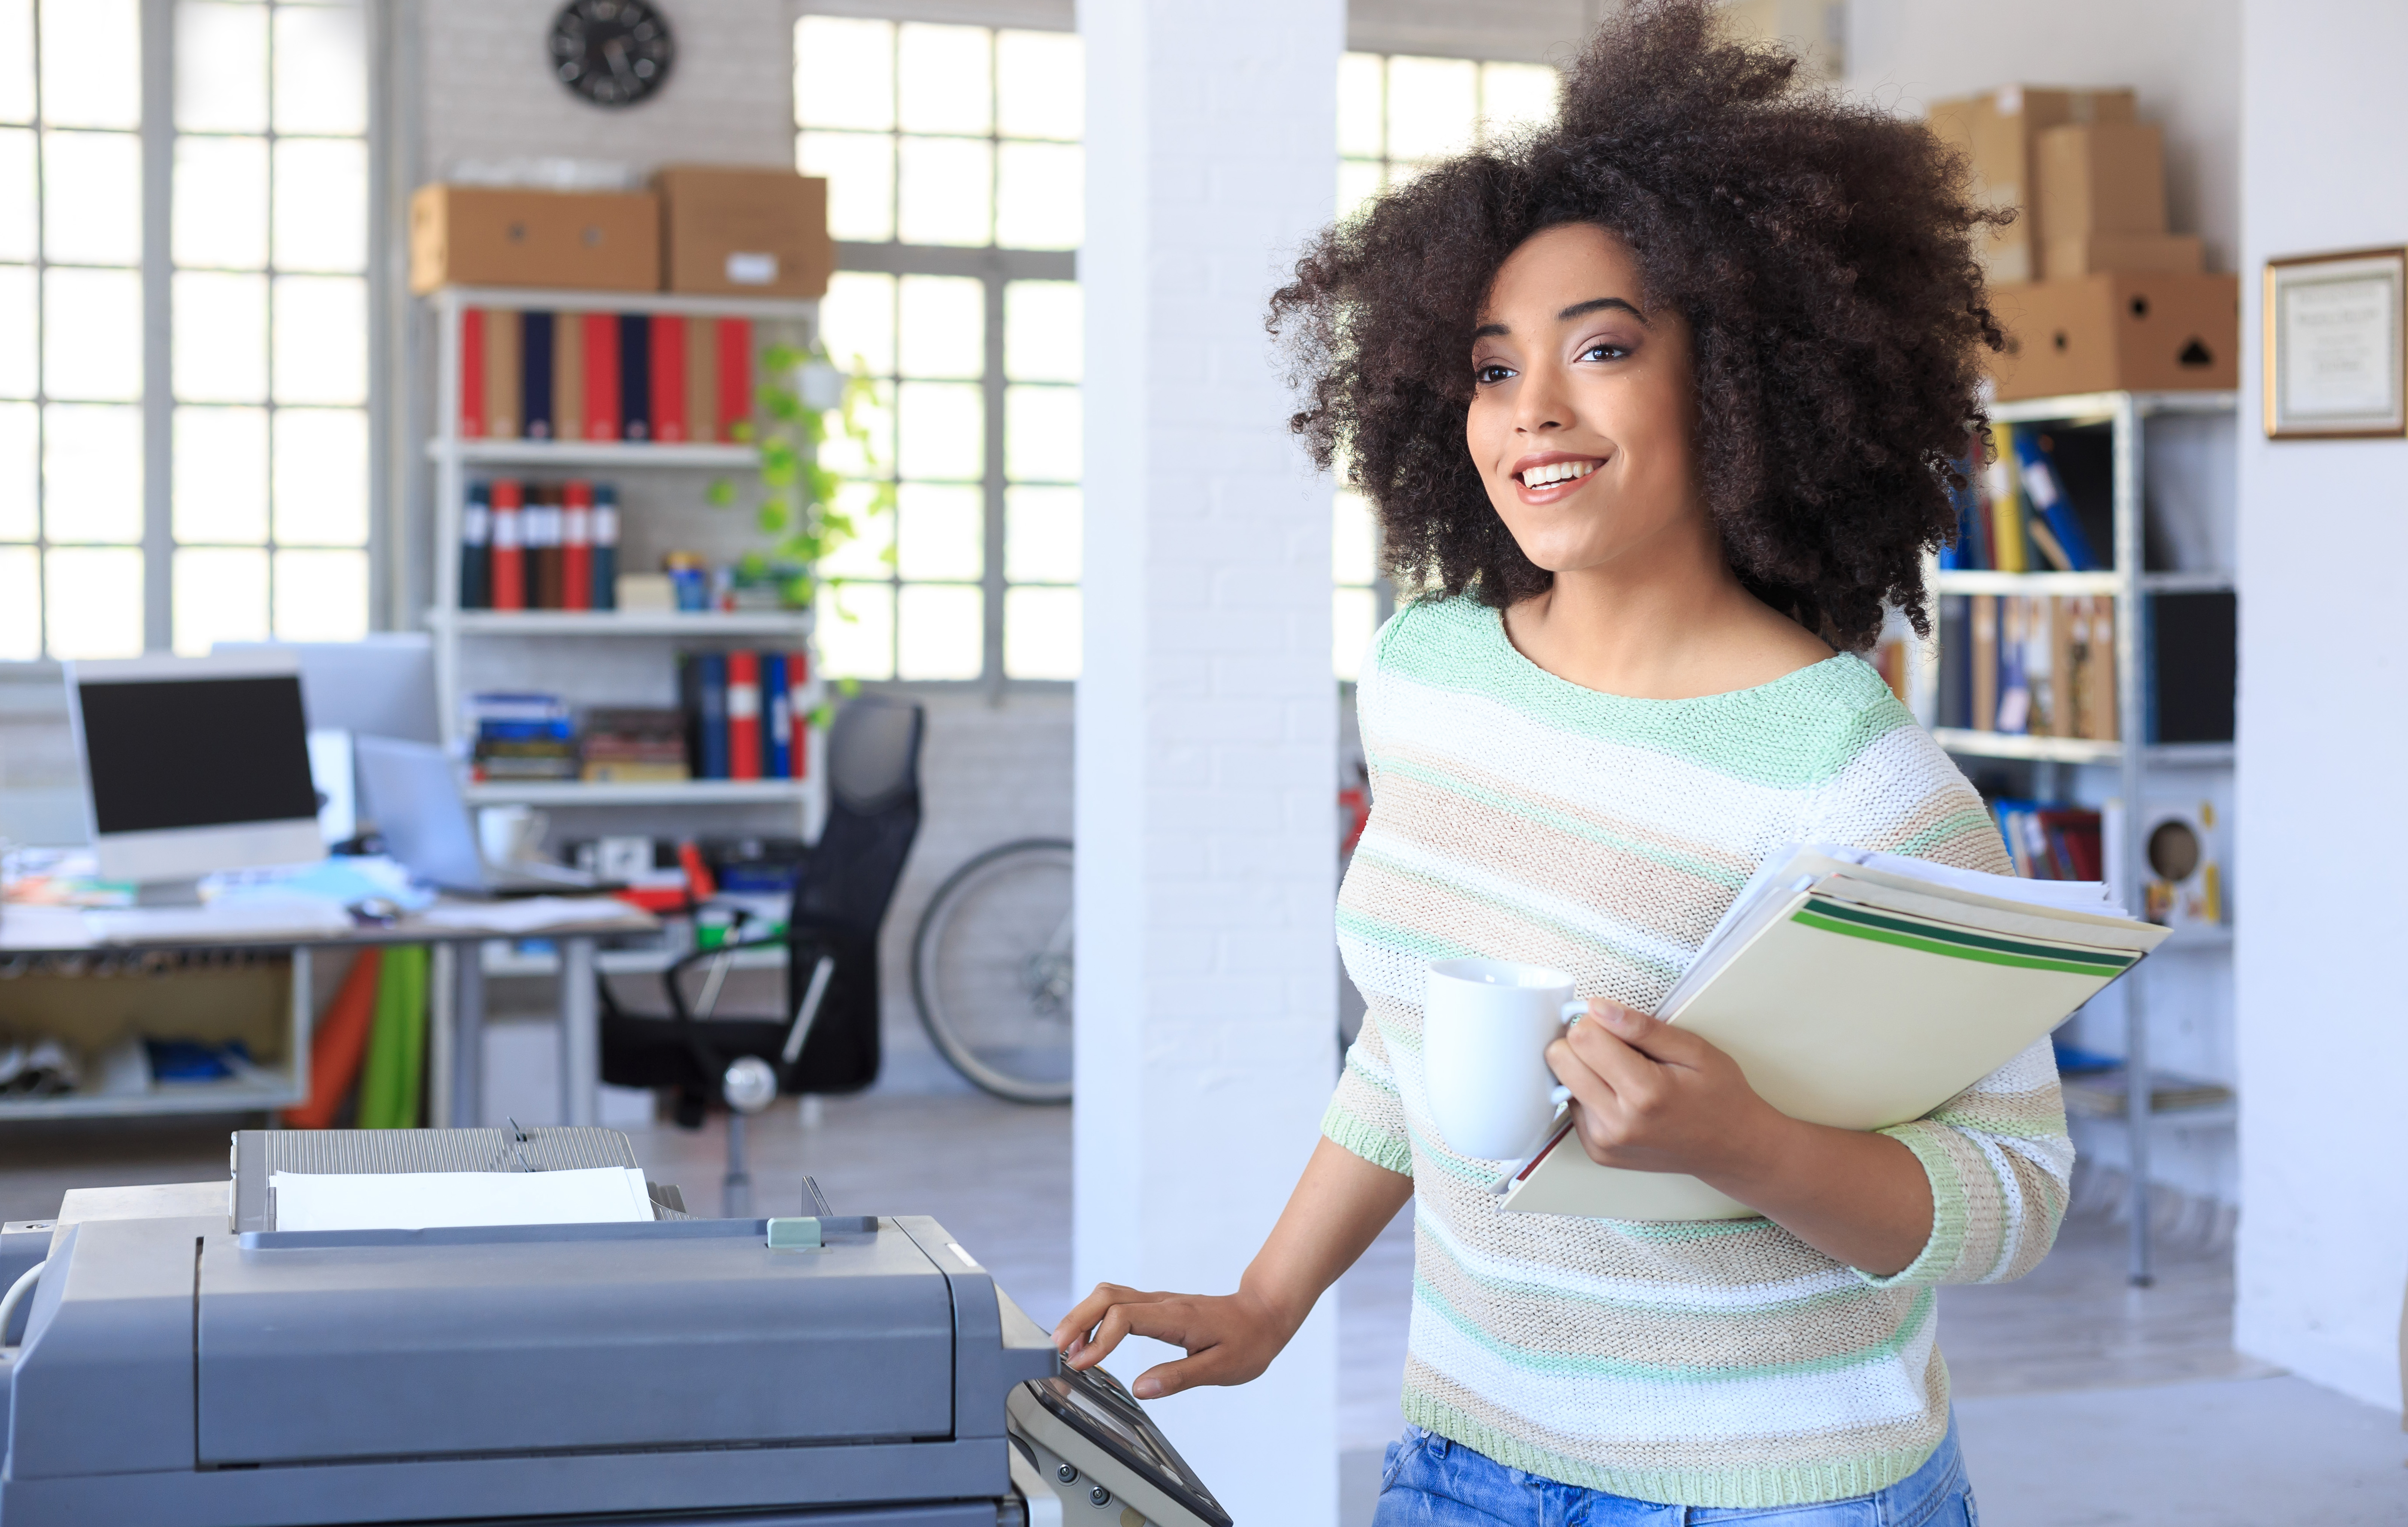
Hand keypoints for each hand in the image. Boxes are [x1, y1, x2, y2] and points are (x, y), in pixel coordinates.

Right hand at [1051, 1283, 1296, 1399]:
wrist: (1264, 1312)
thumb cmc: (1248, 1341)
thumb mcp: (1221, 1368)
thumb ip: (1179, 1377)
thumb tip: (1140, 1388)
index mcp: (1178, 1317)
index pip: (1125, 1316)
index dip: (1099, 1339)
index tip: (1083, 1364)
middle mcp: (1163, 1303)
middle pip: (1106, 1296)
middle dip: (1076, 1320)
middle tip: (1056, 1349)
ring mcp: (1158, 1302)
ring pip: (1108, 1295)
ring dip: (1082, 1317)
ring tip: (1067, 1349)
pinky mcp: (1156, 1307)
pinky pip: (1117, 1302)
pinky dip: (1095, 1318)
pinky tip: (1091, 1342)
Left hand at [1544, 1000, 1788, 1182]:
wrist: (1731, 1148)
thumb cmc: (1719, 1096)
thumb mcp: (1694, 1051)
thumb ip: (1642, 1027)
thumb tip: (1597, 1008)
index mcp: (1645, 1093)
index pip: (1582, 1038)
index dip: (1595, 1022)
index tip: (1614, 1024)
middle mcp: (1618, 1123)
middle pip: (1560, 1059)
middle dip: (1582, 1043)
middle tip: (1617, 1048)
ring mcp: (1604, 1142)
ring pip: (1562, 1082)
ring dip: (1586, 1071)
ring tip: (1625, 1075)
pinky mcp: (1598, 1152)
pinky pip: (1573, 1107)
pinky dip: (1591, 1095)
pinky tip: (1622, 1097)